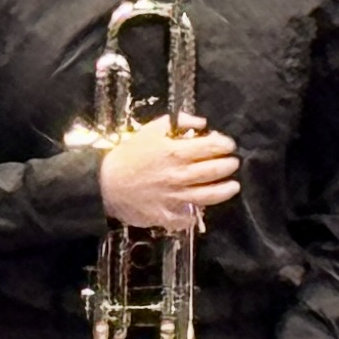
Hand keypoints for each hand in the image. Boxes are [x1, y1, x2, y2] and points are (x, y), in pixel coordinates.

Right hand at [99, 120, 239, 232]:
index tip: (229, 145)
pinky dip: (198, 212)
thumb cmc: (129, 154)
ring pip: (209, 196)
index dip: (224, 145)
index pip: (211, 147)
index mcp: (175, 152)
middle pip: (214, 171)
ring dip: (225, 190)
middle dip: (228, 165)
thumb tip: (202, 123)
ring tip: (233, 186)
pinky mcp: (167, 215)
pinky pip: (188, 216)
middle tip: (233, 163)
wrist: (104, 182)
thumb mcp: (151, 130)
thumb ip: (178, 122)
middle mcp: (179, 175)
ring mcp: (175, 197)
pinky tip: (204, 206)